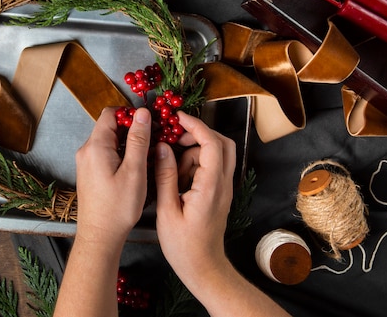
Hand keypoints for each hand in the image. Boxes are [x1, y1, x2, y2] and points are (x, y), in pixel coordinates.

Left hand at [74, 107, 151, 246]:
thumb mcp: (134, 171)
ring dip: (128, 143)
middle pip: (110, 126)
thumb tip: (143, 114)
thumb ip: (139, 140)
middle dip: (132, 129)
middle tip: (153, 139)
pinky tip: (135, 167)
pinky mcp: (89, 173)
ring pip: (109, 141)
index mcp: (95, 146)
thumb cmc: (117, 207)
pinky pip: (106, 154)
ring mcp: (86, 162)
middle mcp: (86, 151)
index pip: (111, 114)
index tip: (149, 124)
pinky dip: (121, 155)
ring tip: (147, 155)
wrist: (100, 236)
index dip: (131, 114)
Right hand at [153, 111, 235, 286]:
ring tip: (172, 170)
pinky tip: (178, 180)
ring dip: (195, 152)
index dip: (196, 126)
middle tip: (174, 139)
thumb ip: (165, 176)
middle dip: (198, 134)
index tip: (178, 118)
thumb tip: (162, 148)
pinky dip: (196, 164)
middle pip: (222, 143)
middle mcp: (223, 184)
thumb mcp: (167, 211)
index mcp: (210, 187)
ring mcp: (224, 189)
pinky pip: (212, 167)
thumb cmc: (183, 246)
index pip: (211, 144)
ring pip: (217, 154)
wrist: (204, 268)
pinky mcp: (219, 194)